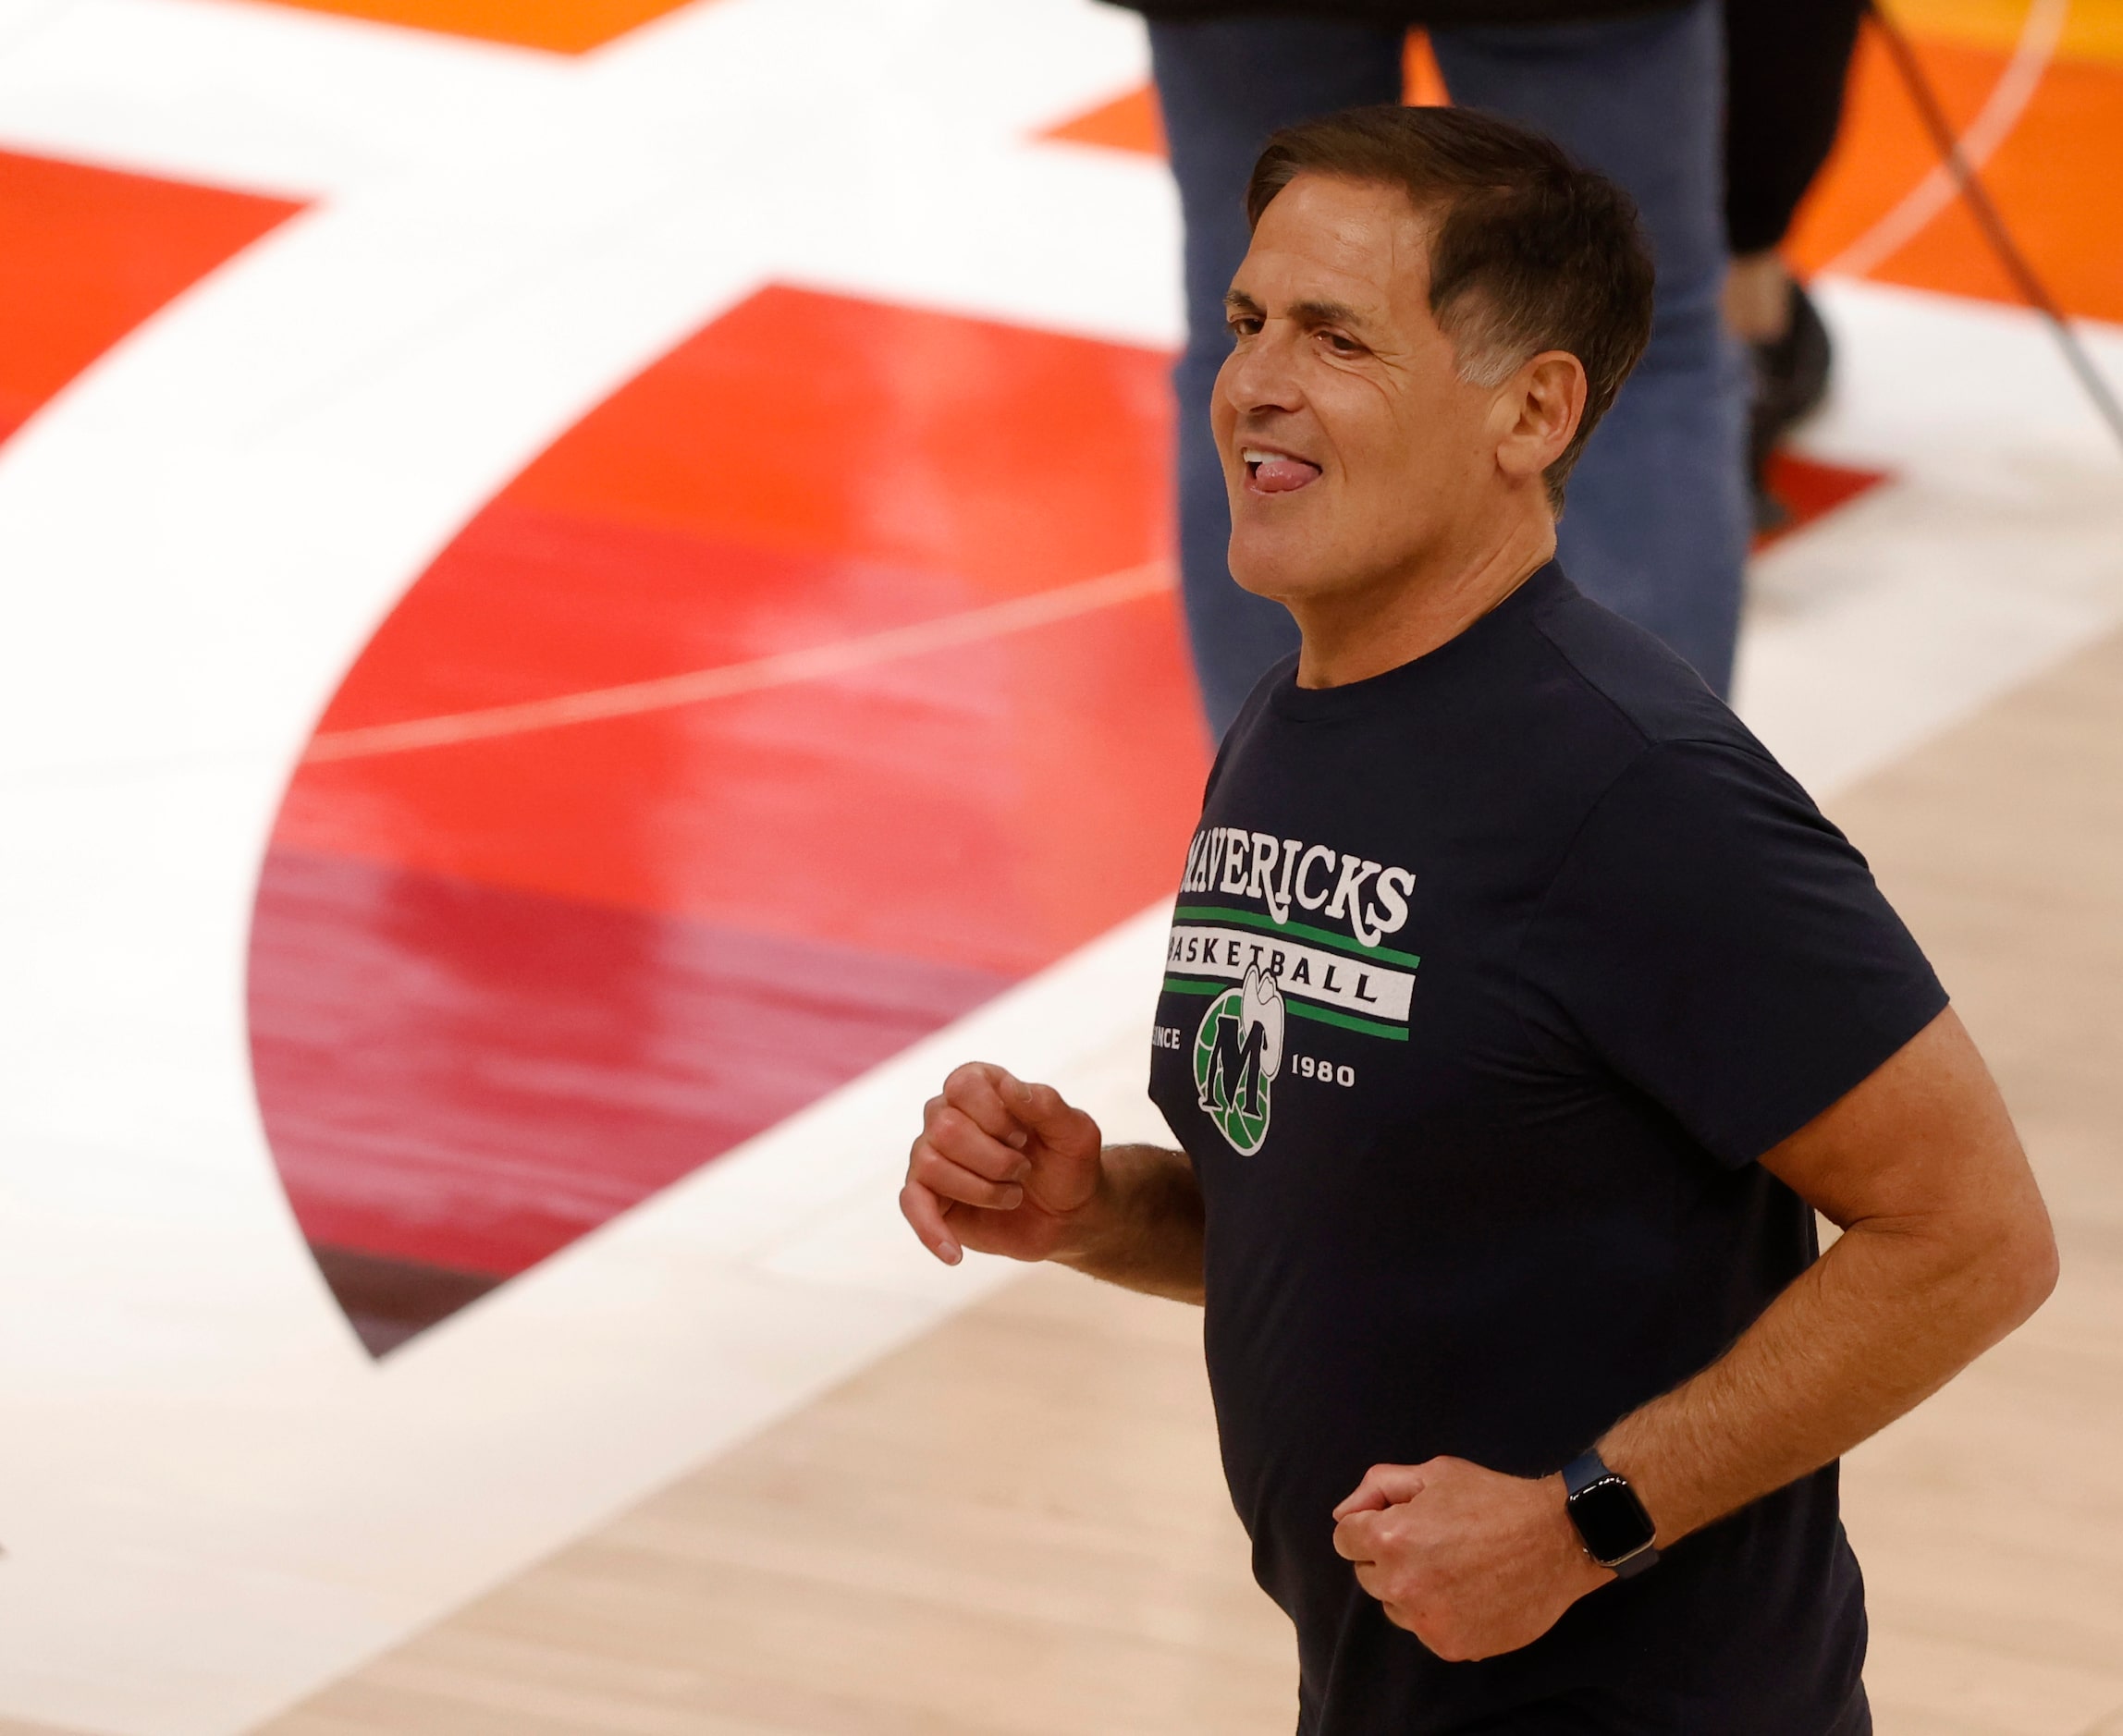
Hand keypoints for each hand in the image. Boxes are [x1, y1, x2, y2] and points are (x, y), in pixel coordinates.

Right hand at [900, 1063, 1104, 1267]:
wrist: (1070, 1215)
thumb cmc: (1070, 1164)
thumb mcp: (1075, 1132)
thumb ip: (1046, 1104)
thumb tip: (1008, 1086)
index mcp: (979, 1088)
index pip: (963, 1085)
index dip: (995, 1115)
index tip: (1024, 1138)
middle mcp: (946, 1115)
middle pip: (946, 1129)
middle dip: (995, 1160)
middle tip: (1023, 1171)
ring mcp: (931, 1156)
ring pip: (931, 1165)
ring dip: (983, 1190)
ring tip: (1012, 1197)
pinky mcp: (928, 1197)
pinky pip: (911, 1205)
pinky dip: (930, 1230)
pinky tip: (955, 1254)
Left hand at [1331, 1457, 1607, 1661]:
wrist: (1557, 1541)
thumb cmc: (1493, 1500)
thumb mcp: (1434, 1473)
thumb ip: (1379, 1487)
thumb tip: (1342, 1514)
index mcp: (1390, 1539)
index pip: (1345, 1540)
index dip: (1371, 1526)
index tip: (1401, 1522)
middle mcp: (1402, 1586)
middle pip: (1368, 1575)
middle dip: (1388, 1557)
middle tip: (1432, 1541)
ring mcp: (1427, 1621)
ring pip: (1395, 1606)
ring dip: (1411, 1589)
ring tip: (1454, 1567)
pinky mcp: (1452, 1646)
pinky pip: (1426, 1629)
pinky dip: (1439, 1614)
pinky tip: (1470, 1591)